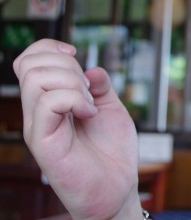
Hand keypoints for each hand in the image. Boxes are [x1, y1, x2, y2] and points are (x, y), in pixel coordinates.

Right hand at [13, 39, 141, 219]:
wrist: (118, 187)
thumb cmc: (112, 153)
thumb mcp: (111, 108)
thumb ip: (100, 86)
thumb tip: (91, 67)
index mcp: (50, 101)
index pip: (28, 61)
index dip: (48, 47)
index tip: (75, 54)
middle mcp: (38, 113)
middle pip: (30, 65)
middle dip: (67, 65)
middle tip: (87, 90)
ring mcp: (39, 127)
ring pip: (36, 79)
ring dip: (72, 83)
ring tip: (89, 105)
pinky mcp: (44, 143)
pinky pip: (47, 103)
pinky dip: (75, 99)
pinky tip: (89, 114)